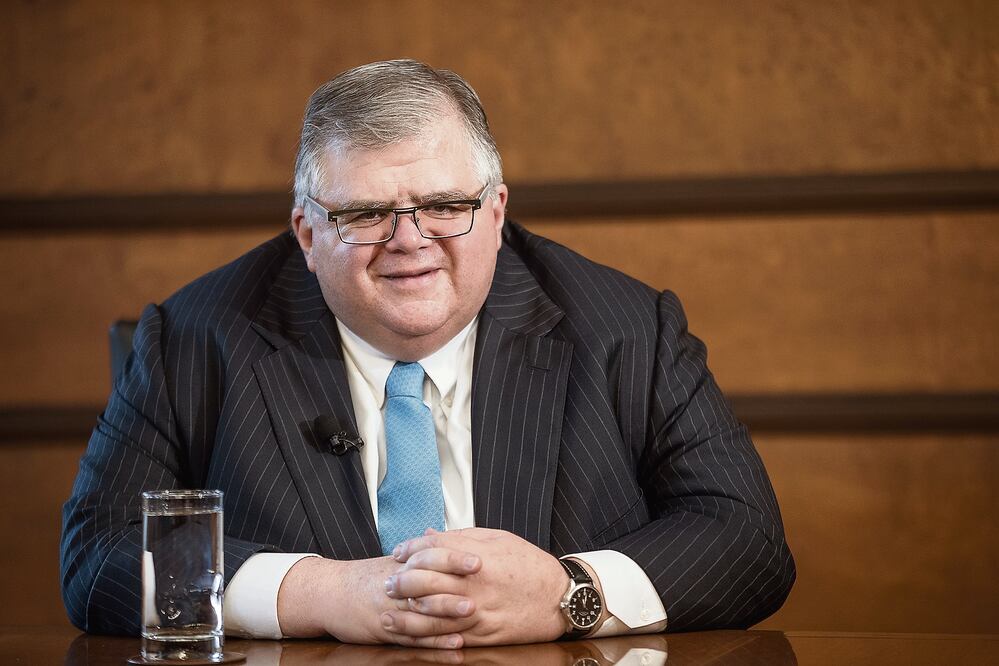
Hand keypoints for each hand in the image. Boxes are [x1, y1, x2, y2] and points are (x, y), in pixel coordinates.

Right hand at [276, 555, 473, 647]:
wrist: (331, 593)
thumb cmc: (367, 578)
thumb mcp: (393, 562)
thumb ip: (422, 553)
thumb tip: (450, 540)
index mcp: (402, 565)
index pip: (431, 556)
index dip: (454, 557)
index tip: (478, 558)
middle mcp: (398, 586)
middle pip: (428, 583)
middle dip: (455, 585)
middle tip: (480, 586)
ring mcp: (393, 610)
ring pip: (423, 612)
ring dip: (448, 613)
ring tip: (472, 614)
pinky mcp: (387, 632)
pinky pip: (414, 639)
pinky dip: (436, 644)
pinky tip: (456, 644)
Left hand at [383, 527, 567, 645]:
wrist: (559, 598)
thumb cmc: (530, 566)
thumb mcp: (499, 539)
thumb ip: (462, 536)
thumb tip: (431, 533)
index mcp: (477, 555)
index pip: (433, 548)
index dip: (411, 549)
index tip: (399, 553)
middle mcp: (474, 583)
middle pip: (425, 580)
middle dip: (401, 582)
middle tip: (387, 584)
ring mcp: (477, 610)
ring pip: (431, 614)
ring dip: (406, 615)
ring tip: (389, 614)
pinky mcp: (482, 633)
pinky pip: (449, 636)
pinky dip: (427, 637)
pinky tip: (413, 635)